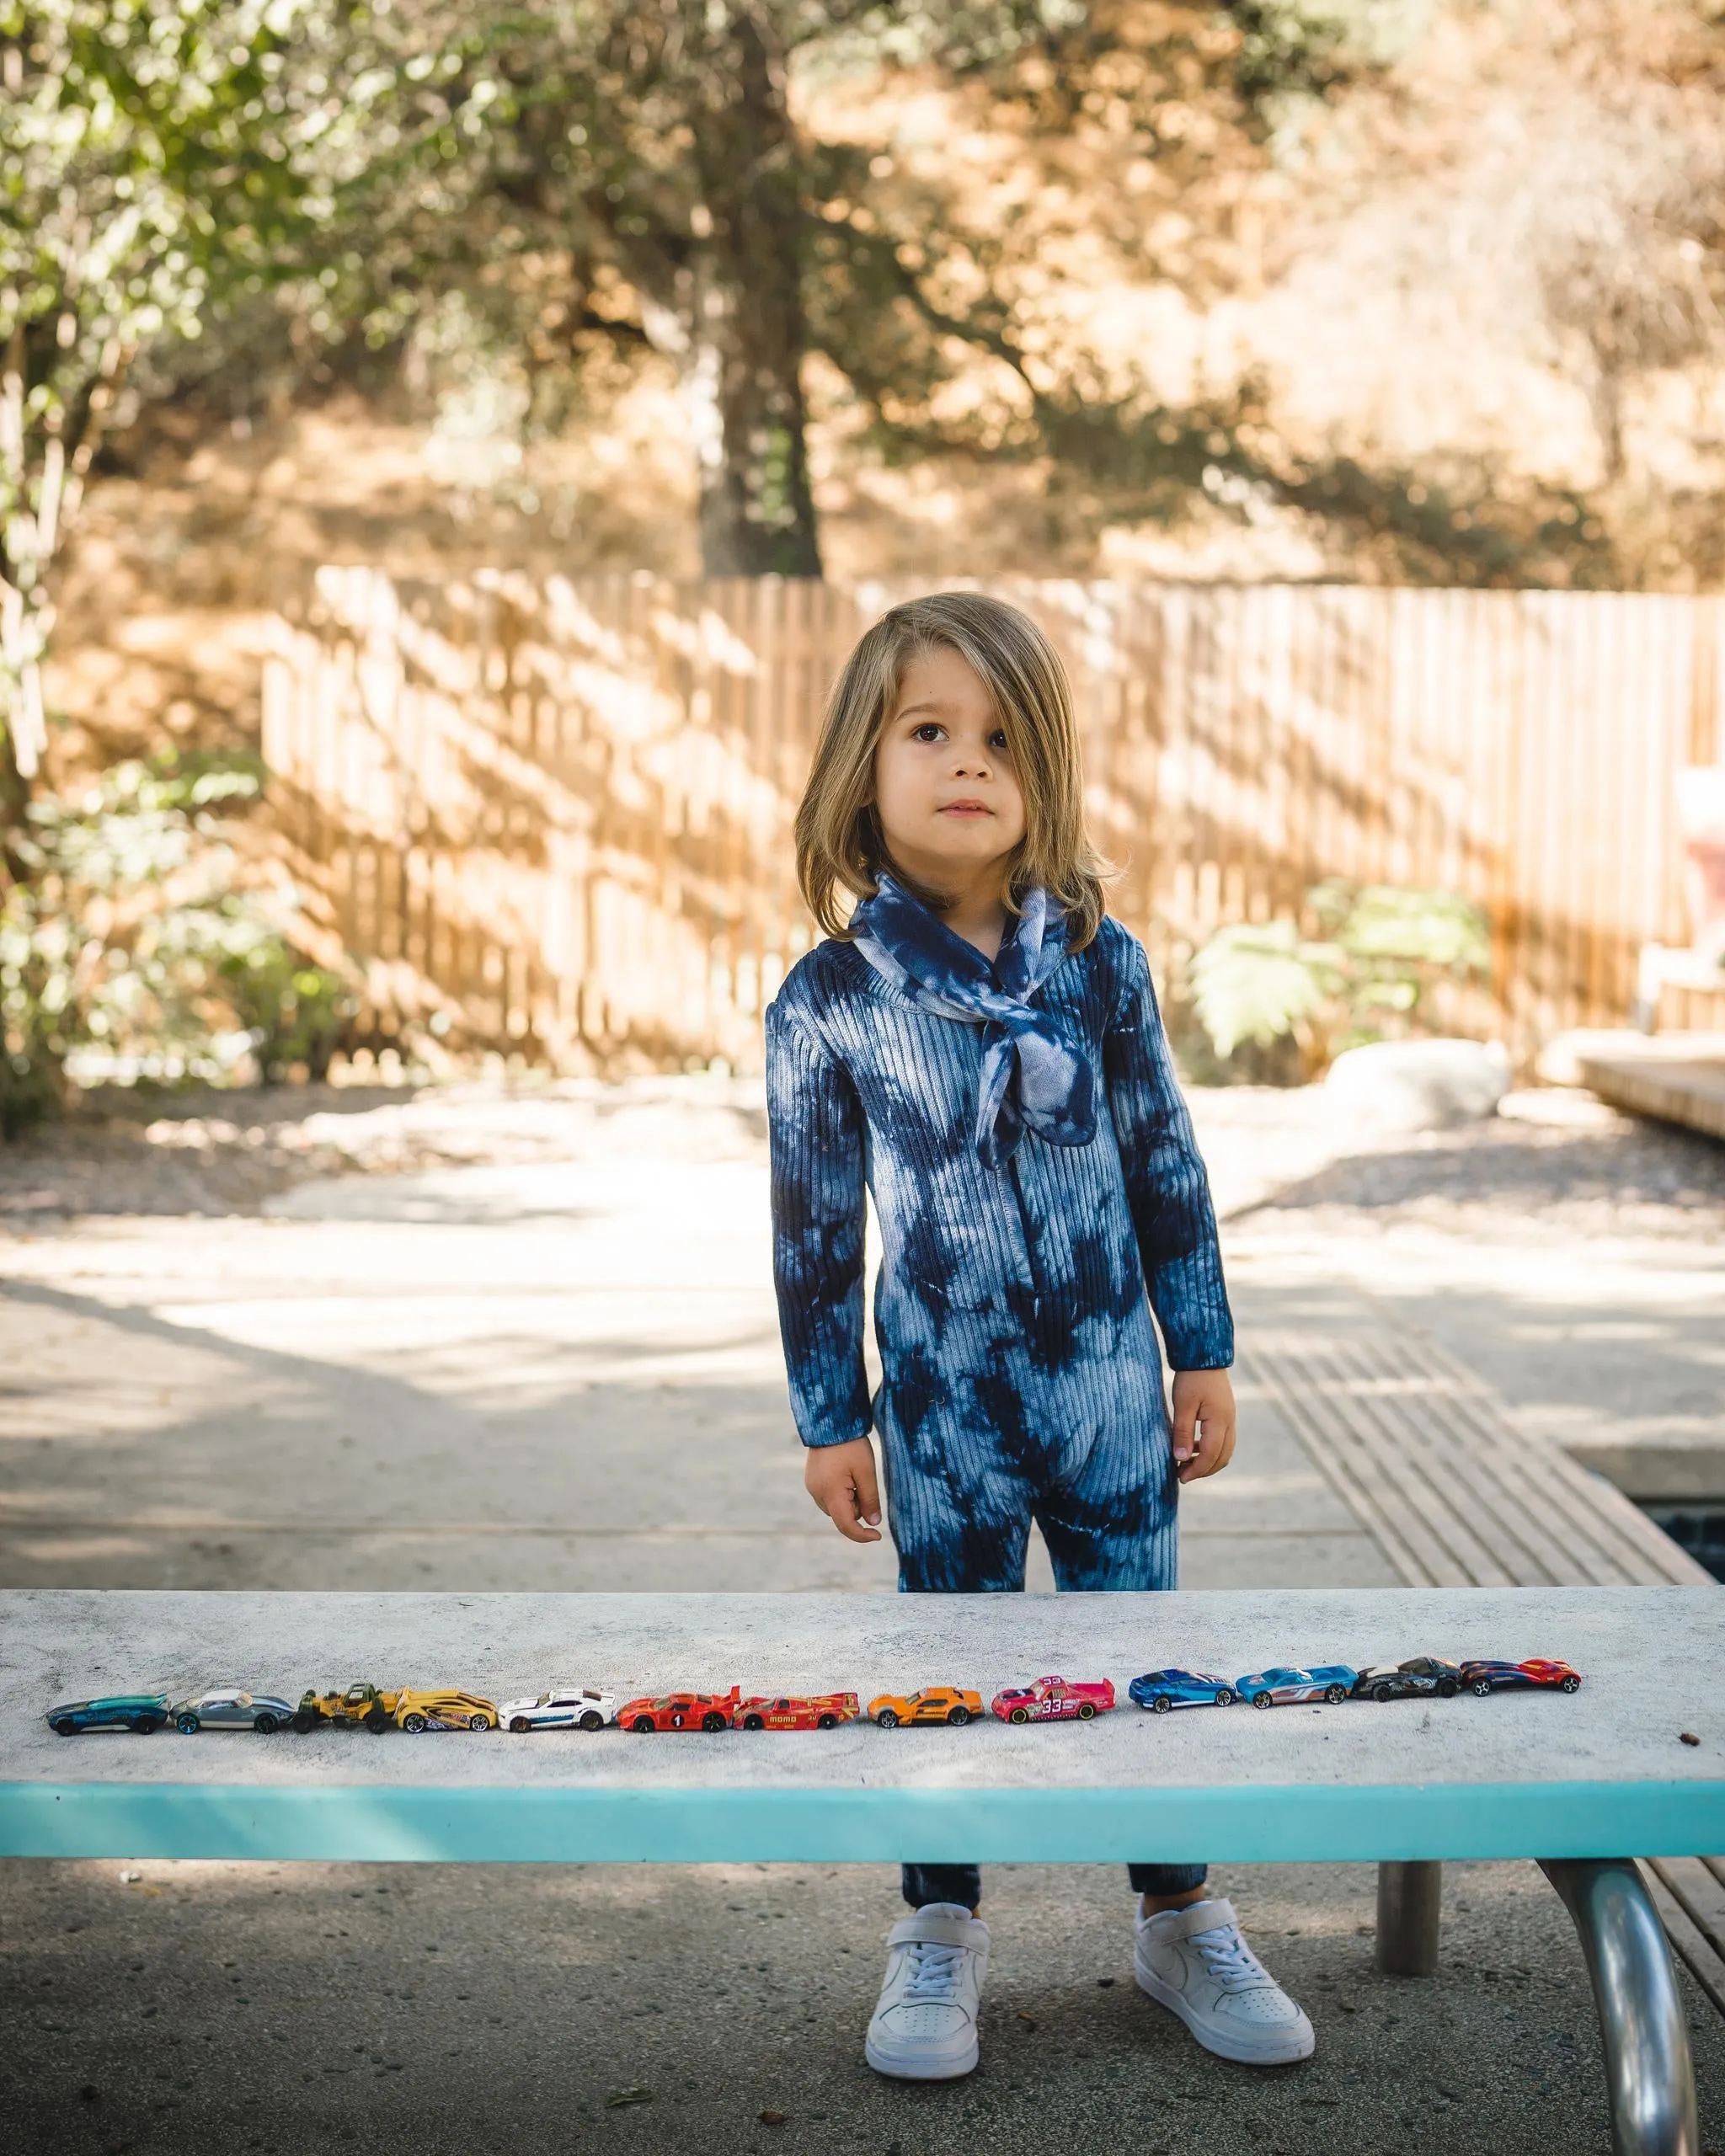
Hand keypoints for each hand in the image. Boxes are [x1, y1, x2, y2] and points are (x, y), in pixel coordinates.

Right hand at [804, 1435, 883, 1542]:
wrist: (830, 1422)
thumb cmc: (851, 1445)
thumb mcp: (866, 1472)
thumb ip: (870, 1499)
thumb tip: (873, 1523)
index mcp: (831, 1493)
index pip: (846, 1526)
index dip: (862, 1535)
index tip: (878, 1535)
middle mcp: (817, 1493)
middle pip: (841, 1516)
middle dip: (857, 1507)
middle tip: (864, 1482)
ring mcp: (812, 1486)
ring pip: (835, 1506)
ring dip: (848, 1499)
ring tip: (854, 1474)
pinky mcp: (811, 1480)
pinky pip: (828, 1495)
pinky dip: (840, 1492)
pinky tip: (845, 1472)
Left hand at [1171, 1368, 1235, 1483]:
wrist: (1204, 1356)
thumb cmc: (1191, 1378)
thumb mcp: (1183, 1405)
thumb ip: (1183, 1432)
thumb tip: (1181, 1459)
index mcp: (1220, 1421)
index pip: (1211, 1456)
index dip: (1197, 1470)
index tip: (1180, 1477)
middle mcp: (1229, 1422)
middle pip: (1222, 1458)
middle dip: (1203, 1470)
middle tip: (1182, 1475)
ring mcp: (1230, 1419)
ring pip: (1225, 1451)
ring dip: (1208, 1462)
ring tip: (1185, 1464)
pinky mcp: (1226, 1415)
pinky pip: (1223, 1441)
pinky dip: (1210, 1450)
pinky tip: (1193, 1448)